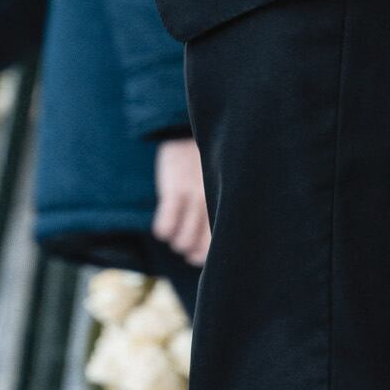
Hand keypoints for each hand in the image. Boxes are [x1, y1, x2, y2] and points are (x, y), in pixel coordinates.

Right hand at [152, 137, 209, 266]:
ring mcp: (193, 198)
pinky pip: (166, 225)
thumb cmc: (205, 167)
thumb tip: (213, 244)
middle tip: (185, 242)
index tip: (196, 254)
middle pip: (199, 249)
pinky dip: (163, 230)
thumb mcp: (220, 187)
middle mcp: (212, 205)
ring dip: (176, 241)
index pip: (217, 245)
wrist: (186, 134)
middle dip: (189, 251)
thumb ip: (221, 211)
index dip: (204, 255)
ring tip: (174, 233)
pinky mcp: (174, 191)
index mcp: (226, 206)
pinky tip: (163, 226)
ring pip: (182, 241)